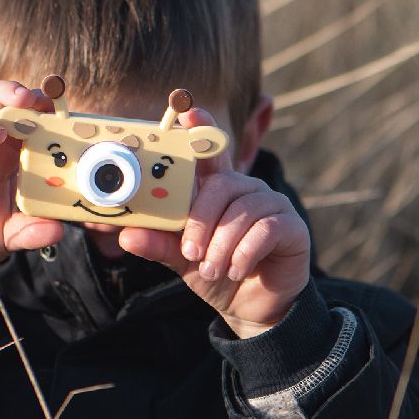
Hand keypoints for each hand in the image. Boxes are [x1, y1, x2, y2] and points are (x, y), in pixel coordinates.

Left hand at [118, 108, 310, 338]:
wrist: (250, 307)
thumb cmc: (214, 272)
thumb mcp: (180, 258)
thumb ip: (158, 243)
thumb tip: (125, 234)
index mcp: (218, 189)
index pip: (209, 152)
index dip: (201, 128)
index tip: (188, 111)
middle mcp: (246, 188)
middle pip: (222, 185)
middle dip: (202, 220)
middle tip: (190, 252)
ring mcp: (272, 204)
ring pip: (243, 210)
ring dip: (222, 244)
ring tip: (212, 271)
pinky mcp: (292, 226)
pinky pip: (266, 229)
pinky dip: (245, 252)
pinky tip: (235, 271)